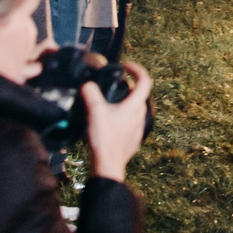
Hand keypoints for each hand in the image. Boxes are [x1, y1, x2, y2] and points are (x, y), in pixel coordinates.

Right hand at [83, 61, 152, 179]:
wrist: (108, 165)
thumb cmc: (104, 137)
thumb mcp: (95, 111)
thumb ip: (91, 93)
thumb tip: (88, 85)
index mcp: (134, 106)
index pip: (145, 81)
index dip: (137, 70)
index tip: (126, 66)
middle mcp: (140, 116)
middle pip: (140, 96)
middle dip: (130, 87)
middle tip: (115, 84)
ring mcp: (139, 130)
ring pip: (136, 110)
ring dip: (127, 103)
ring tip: (111, 103)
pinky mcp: (133, 141)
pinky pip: (132, 124)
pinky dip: (124, 117)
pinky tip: (110, 122)